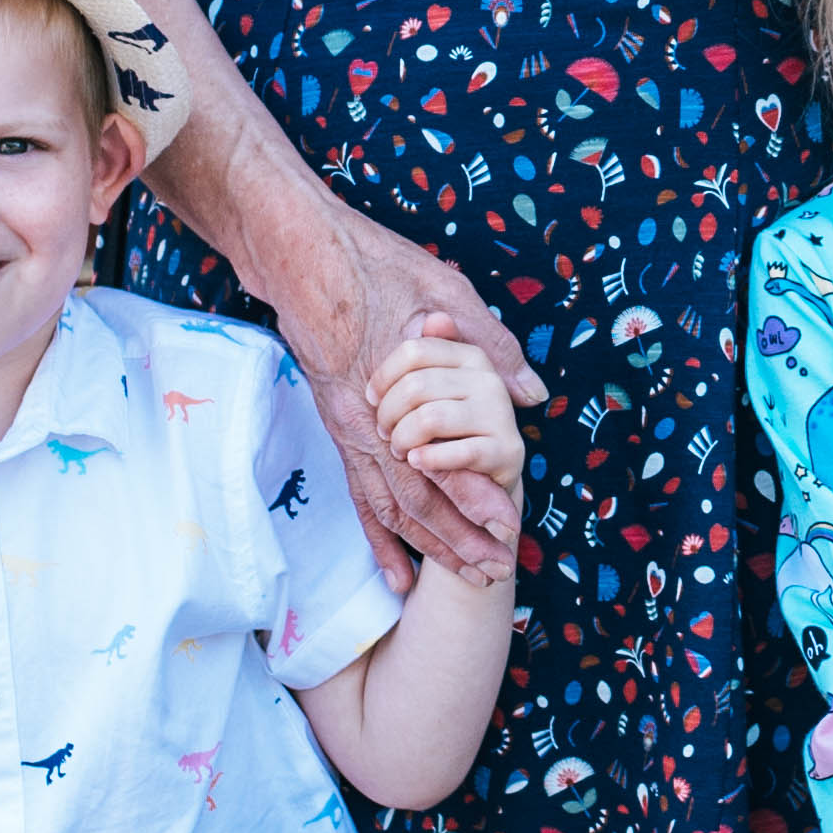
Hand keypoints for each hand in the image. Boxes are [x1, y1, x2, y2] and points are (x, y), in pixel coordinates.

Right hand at [278, 199, 541, 580]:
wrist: (301, 255)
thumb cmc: (374, 265)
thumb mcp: (442, 290)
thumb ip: (488, 343)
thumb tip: (532, 392)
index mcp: (397, 390)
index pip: (438, 458)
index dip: (473, 496)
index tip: (507, 525)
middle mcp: (368, 424)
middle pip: (415, 499)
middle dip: (458, 539)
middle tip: (496, 572)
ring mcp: (351, 431)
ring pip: (389, 507)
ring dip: (429, 546)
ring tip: (466, 576)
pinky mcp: (341, 431)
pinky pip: (360, 496)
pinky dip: (381, 539)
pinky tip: (397, 573)